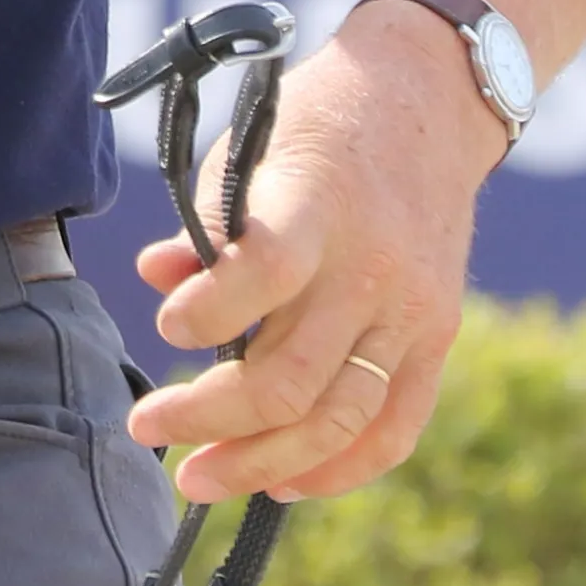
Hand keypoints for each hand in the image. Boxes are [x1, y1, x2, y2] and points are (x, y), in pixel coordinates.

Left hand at [122, 4, 503, 503]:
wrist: (429, 101)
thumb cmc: (317, 122)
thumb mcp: (251, 145)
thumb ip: (206, 221)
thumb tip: (156, 279)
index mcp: (318, 207)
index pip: (262, 276)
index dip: (204, 316)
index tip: (164, 329)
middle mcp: (373, 268)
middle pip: (291, 377)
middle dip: (208, 417)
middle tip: (146, 430)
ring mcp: (413, 311)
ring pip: (339, 418)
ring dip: (263, 462)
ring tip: (200, 477)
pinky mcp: (439, 337)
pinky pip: (396, 427)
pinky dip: (340, 468)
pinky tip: (284, 484)